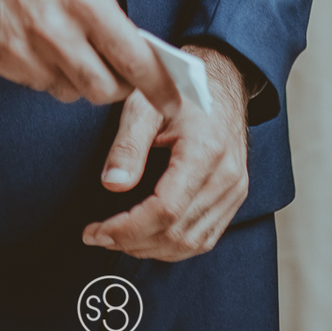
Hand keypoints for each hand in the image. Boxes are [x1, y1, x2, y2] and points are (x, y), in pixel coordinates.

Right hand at [0, 0, 177, 110]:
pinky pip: (38, 84)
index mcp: (83, 1)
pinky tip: (40, 44)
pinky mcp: (1, 61)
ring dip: (80, 79)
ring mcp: (24, 51)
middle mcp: (55, 31)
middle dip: (118, 87)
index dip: (158, 87)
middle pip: (102, 90)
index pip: (132, 59)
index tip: (173, 101)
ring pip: (69, 92)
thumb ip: (108, 15)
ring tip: (71, 48)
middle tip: (119, 73)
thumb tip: (130, 52)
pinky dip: (48, 72)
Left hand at [83, 46, 249, 260]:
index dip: (127, 229)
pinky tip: (147, 237)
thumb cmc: (181, 88)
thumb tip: (112, 183)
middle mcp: (226, 176)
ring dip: (150, 249)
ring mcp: (234, 190)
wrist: (219, 81)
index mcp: (206, 150)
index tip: (97, 231)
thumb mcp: (145, 104)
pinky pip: (204, 238)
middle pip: (177, 233)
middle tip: (99, 235)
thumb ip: (128, 144)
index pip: (166, 210)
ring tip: (118, 238)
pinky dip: (172, 246)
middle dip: (132, 242)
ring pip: (191, 244)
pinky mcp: (234, 197)